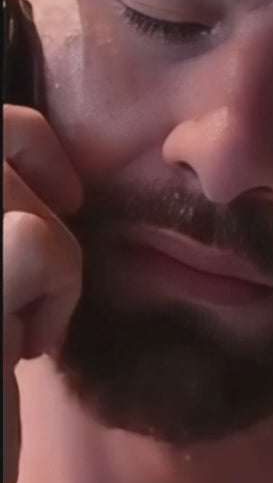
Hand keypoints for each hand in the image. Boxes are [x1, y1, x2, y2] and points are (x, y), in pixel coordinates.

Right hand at [3, 104, 82, 482]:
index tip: (56, 206)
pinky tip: (23, 351)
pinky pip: (40, 244)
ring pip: (25, 196)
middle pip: (4, 131)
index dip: (26, 145)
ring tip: (16, 329)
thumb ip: (2, 223)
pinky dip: (56, 296)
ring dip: (53, 266)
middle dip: (42, 196)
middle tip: (40, 269)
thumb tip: (42, 169)